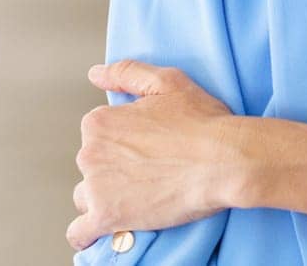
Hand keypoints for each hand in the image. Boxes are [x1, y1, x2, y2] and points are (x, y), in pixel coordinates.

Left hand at [67, 60, 238, 251]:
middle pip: (92, 165)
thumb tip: (95, 74)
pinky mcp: (106, 218)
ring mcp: (96, 187)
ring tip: (139, 198)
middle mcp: (90, 153)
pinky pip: (80, 232)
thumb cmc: (203, 121)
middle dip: (114, 168)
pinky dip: (88, 233)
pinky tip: (103, 230)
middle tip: (151, 171)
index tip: (147, 147)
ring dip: (105, 198)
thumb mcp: (169, 83)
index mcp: (101, 122)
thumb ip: (127, 73)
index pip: (97, 134)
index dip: (124, 140)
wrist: (226, 161)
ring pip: (87, 196)